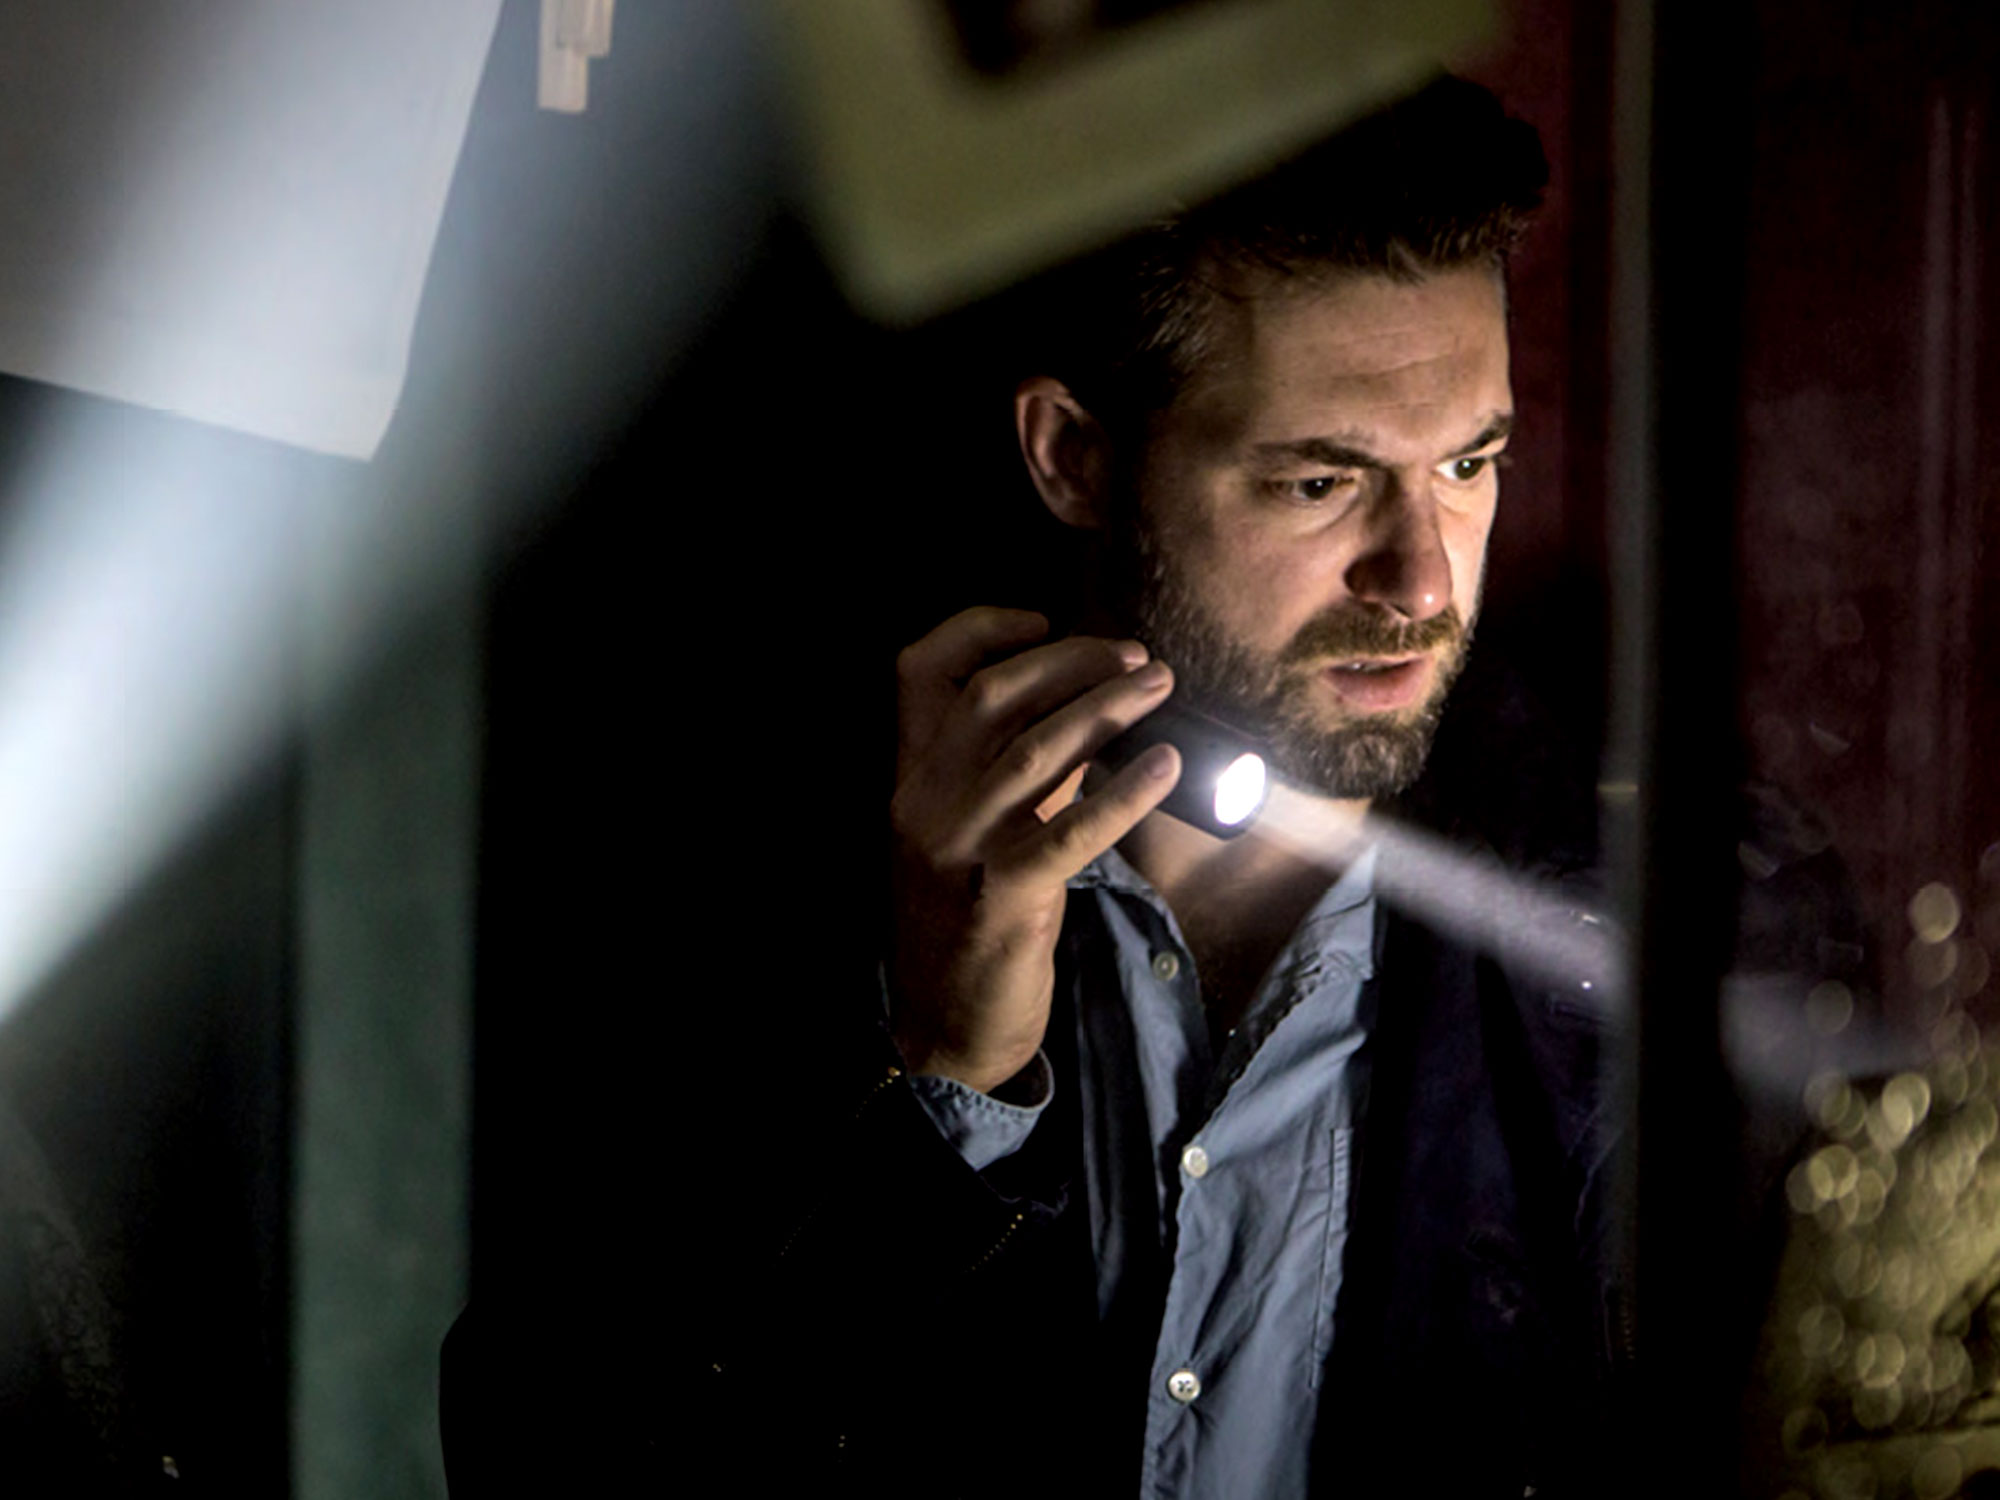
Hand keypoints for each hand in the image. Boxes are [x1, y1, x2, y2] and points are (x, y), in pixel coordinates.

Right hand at [888, 608, 1179, 1092]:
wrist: (945, 1027)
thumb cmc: (971, 924)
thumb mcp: (977, 835)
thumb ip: (1017, 776)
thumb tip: (1089, 715)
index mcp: (910, 780)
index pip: (917, 671)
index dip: (978, 628)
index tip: (1044, 618)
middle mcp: (924, 803)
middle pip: (991, 697)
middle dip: (1071, 662)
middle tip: (1137, 657)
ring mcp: (957, 850)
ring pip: (1033, 752)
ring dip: (1106, 709)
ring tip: (1159, 687)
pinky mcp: (1003, 898)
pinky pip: (1070, 832)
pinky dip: (1123, 792)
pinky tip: (1166, 765)